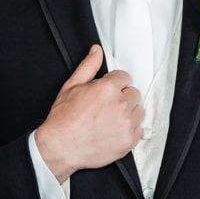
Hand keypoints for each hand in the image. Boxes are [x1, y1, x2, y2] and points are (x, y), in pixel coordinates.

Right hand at [35, 45, 144, 183]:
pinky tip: (114, 130)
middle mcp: (120, 105)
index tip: (106, 93)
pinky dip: (129, 130)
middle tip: (106, 107)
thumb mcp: (71, 86)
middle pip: (133, 93)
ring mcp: (126, 124)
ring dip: (128, 113)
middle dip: (122, 97)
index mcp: (108, 88)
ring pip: (138, 111)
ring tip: (110, 119)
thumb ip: (88, 66)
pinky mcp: (128, 141)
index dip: (114, 84)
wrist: (61, 147)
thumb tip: (97, 50)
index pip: (124, 77)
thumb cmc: (64, 119)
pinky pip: (139, 129)